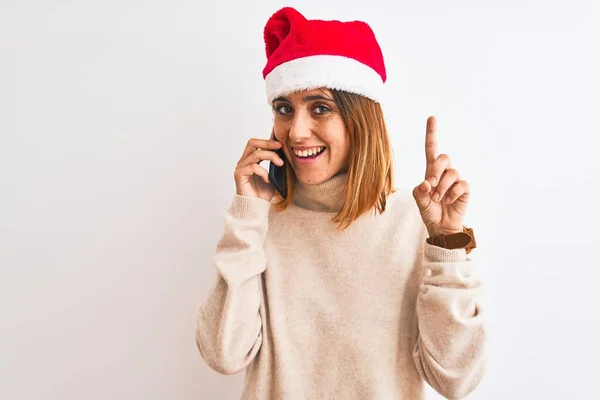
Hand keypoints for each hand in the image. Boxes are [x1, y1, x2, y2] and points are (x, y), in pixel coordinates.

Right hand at [234, 138, 284, 201]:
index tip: (280, 144)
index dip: (267, 141)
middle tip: (279, 147)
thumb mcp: (273, 176)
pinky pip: (253, 167)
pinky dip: (263, 171)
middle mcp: (243, 162)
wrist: (256, 207)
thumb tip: (284, 154)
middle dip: (267, 143)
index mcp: (250, 160)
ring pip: (255, 154)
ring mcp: (240, 168)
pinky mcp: (239, 175)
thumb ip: (275, 165)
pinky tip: (268, 179)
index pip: (256, 144)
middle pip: (252, 143)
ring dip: (270, 156)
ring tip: (280, 164)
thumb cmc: (263, 194)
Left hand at [412, 116, 469, 236]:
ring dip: (442, 187)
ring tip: (438, 199)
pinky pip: (461, 185)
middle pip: (443, 157)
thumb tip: (427, 183)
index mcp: (431, 171)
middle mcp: (444, 172)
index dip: (432, 133)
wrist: (441, 226)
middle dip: (436, 170)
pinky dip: (452, 194)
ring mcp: (455, 180)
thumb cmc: (429, 211)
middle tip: (431, 185)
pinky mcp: (464, 189)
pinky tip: (448, 201)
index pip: (432, 148)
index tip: (432, 118)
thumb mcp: (419, 201)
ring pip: (452, 172)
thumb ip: (420, 191)